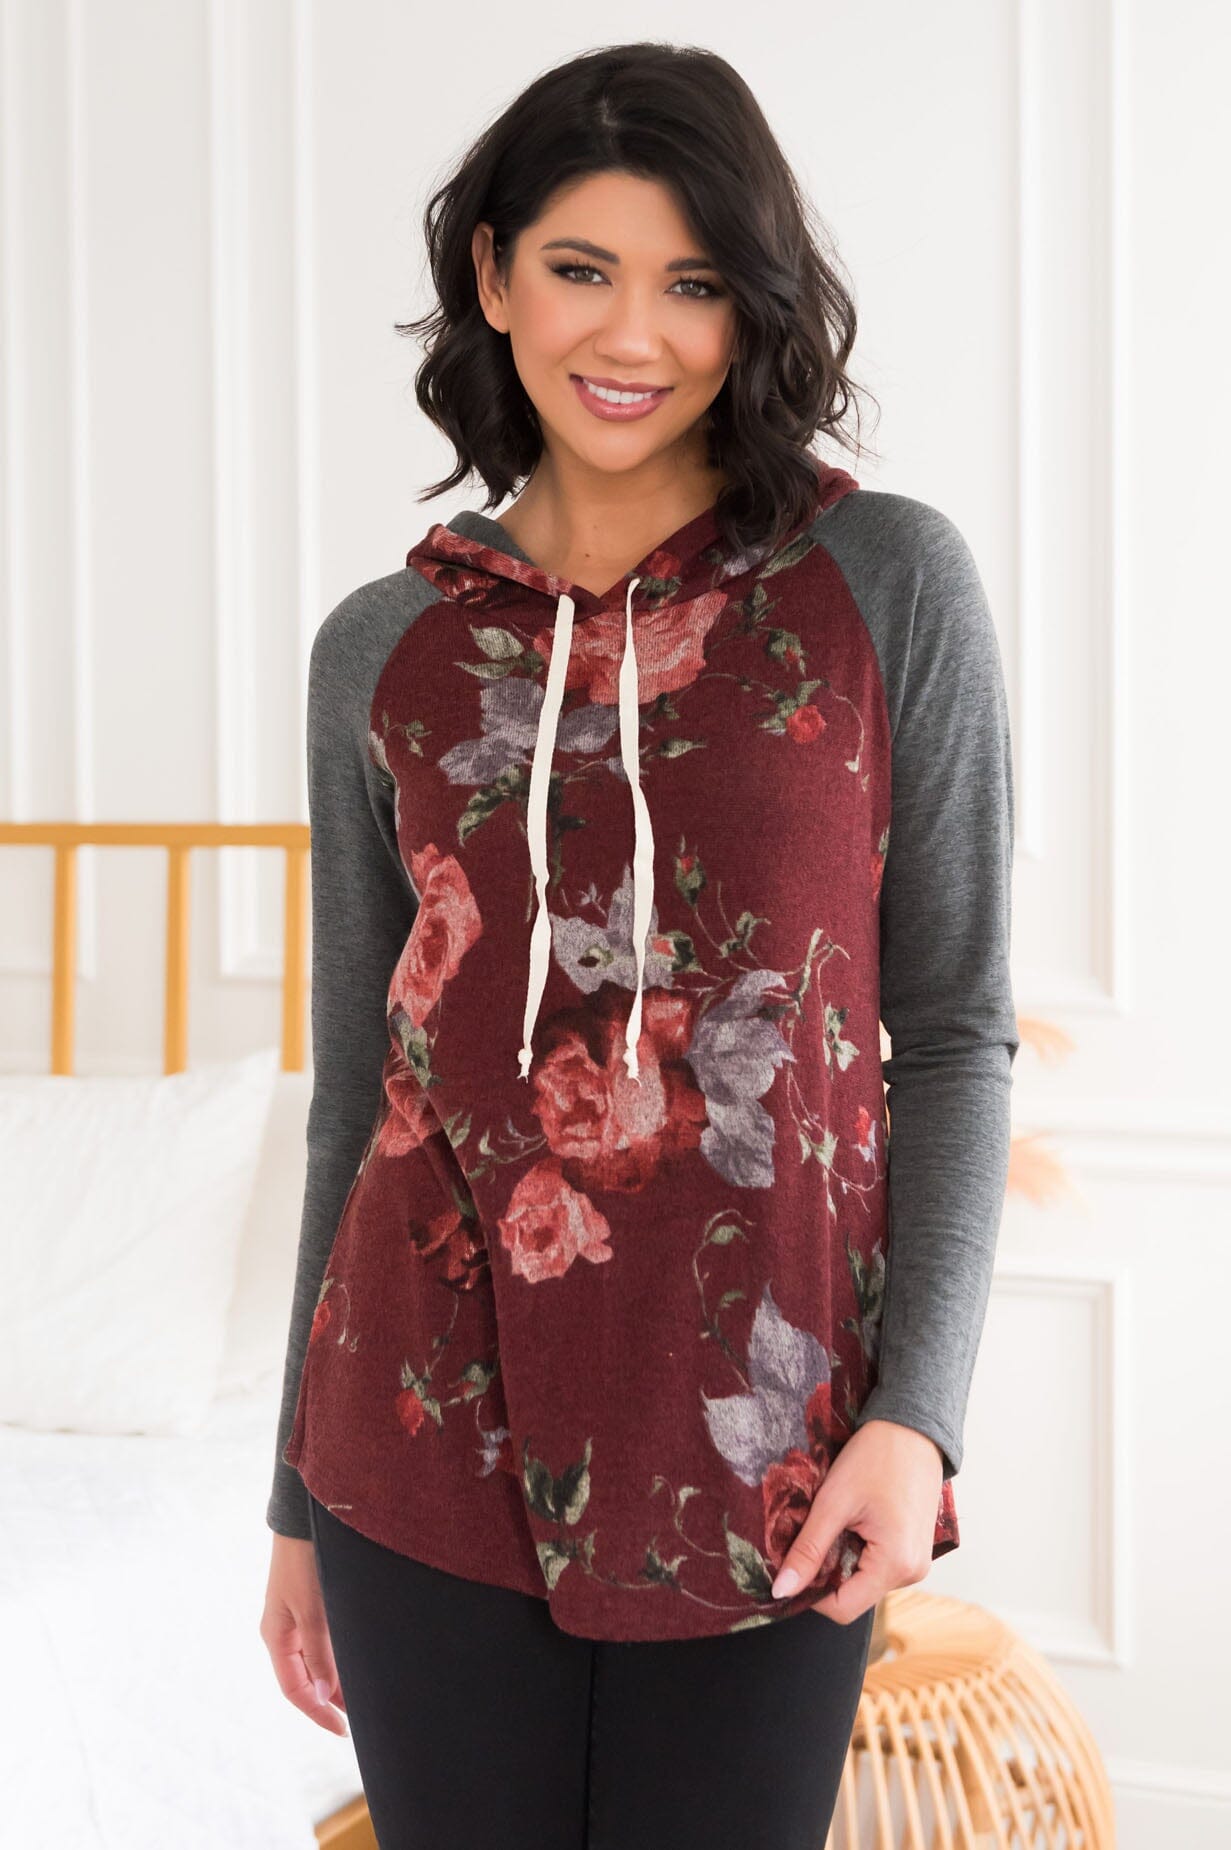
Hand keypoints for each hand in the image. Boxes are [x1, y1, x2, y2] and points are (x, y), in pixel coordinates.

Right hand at [260, 1534, 349, 1735]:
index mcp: (276, 1637)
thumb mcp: (312, 1610)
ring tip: (365, 1696)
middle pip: (306, 1679)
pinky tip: (358, 1662)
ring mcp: (298, 1616)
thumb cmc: (305, 1559)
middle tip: (362, 1718)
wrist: (307, 1514)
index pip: (294, 1690)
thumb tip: (325, 1696)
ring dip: (338, 1679)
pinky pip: (324, 1641)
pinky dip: (340, 1656)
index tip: (344, 1731)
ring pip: (317, 1661)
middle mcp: (285, 1631)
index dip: (318, 1714)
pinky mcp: (313, 1601)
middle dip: (332, 1701)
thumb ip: (319, 1653)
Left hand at [770, 1420, 944, 1624]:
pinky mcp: (913, 1549)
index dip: (810, 1593)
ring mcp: (916, 1562)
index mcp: (896, 1565)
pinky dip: (857, 1549)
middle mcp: (912, 1572)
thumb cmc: (877, 1456)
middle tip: (810, 1533)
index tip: (791, 1564)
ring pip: (863, 1579)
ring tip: (835, 1520)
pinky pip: (877, 1564)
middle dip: (825, 1571)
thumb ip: (808, 1550)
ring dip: (840, 1558)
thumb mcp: (834, 1502)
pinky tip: (853, 1519)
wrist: (913, 1425)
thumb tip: (781, 1590)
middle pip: (853, 1594)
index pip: (842, 1608)